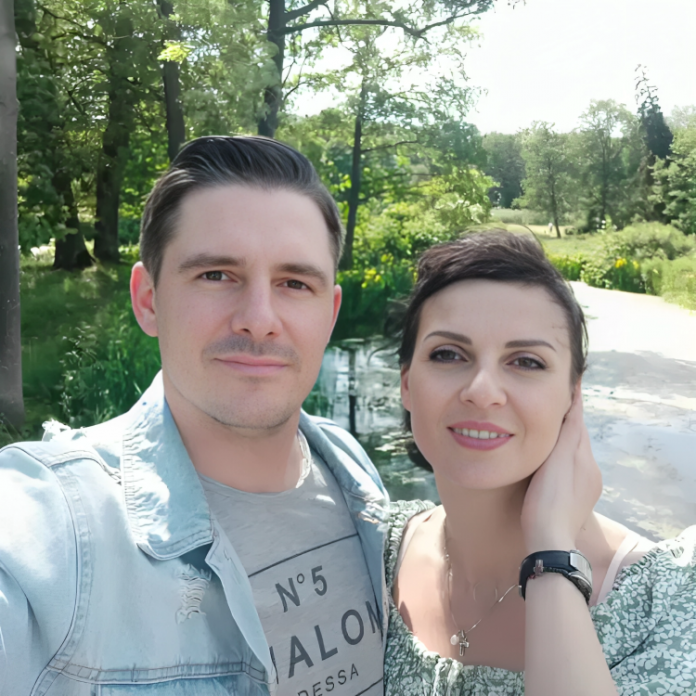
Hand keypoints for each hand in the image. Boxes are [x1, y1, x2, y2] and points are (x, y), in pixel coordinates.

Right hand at [520, 386, 602, 552]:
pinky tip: (547, 461)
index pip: (578, 422)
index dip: (572, 403)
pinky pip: (568, 470)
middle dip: (566, 420)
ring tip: (545, 427)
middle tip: (551, 400)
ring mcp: (584, 487)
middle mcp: (589, 471)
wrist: (548, 540)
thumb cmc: (547, 500)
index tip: (568, 381)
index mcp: (584, 458)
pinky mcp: (575, 500)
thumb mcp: (556, 461)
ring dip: (561, 440)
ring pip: (572, 454)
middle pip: (576, 437)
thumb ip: (567, 433)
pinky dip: (560, 458)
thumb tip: (575, 404)